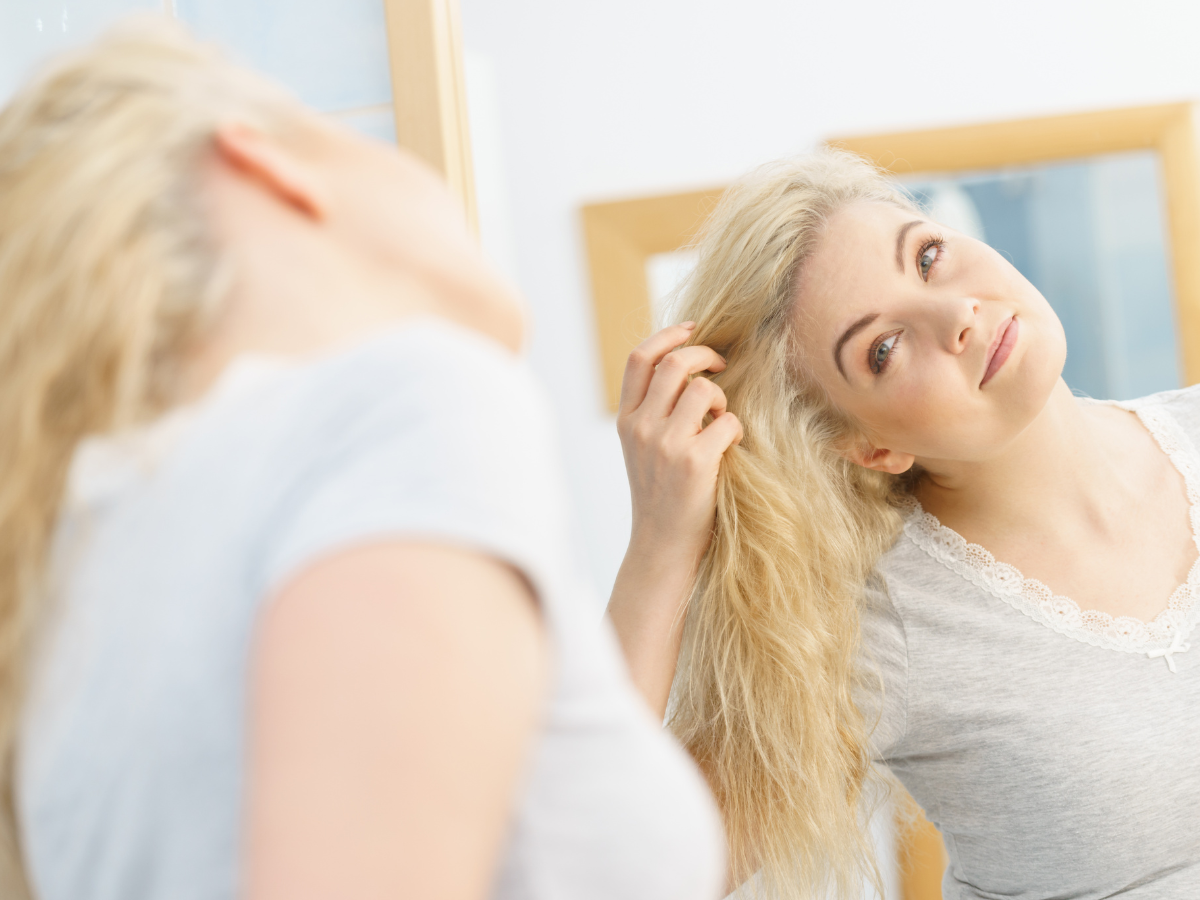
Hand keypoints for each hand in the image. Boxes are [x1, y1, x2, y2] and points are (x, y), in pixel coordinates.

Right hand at [617, 323, 742, 568]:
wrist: (662, 544)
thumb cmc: (662, 493)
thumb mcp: (643, 448)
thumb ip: (654, 410)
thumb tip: (687, 366)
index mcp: (626, 420)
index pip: (639, 358)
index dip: (668, 335)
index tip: (693, 330)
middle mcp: (641, 427)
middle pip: (675, 364)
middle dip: (706, 355)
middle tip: (722, 366)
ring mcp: (666, 444)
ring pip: (703, 389)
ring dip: (721, 396)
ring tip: (720, 418)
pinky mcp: (694, 462)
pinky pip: (728, 422)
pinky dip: (735, 428)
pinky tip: (729, 446)